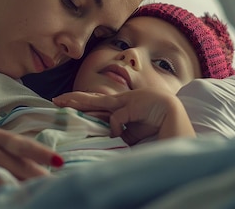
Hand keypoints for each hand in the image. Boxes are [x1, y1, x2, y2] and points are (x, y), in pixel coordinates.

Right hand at [0, 127, 62, 208]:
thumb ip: (14, 159)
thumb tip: (47, 168)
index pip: (20, 143)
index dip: (41, 152)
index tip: (60, 162)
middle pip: (13, 162)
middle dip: (34, 178)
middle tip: (49, 189)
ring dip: (16, 188)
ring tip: (31, 197)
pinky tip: (3, 202)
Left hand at [53, 89, 193, 144]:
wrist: (178, 121)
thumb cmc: (159, 128)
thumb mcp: (134, 135)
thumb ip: (120, 132)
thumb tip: (106, 134)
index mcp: (125, 107)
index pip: (100, 106)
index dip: (84, 106)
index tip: (68, 106)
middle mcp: (124, 101)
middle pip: (94, 100)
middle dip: (75, 100)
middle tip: (56, 100)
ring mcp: (127, 101)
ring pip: (97, 102)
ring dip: (78, 102)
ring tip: (61, 102)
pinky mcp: (131, 103)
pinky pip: (115, 118)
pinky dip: (115, 128)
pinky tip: (118, 134)